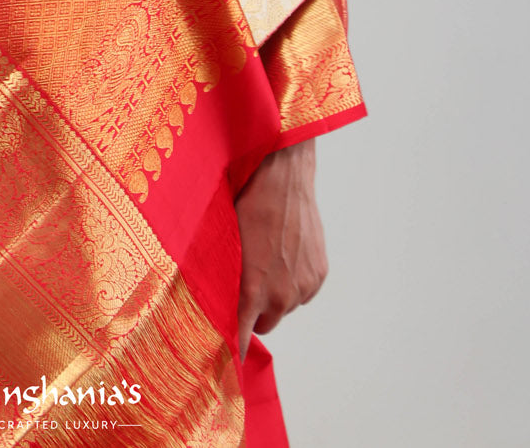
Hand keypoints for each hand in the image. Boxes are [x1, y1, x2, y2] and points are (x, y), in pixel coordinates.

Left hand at [234, 138, 327, 361]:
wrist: (282, 176)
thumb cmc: (245, 202)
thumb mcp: (224, 242)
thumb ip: (222, 279)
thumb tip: (211, 301)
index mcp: (253, 289)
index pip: (242, 337)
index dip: (235, 345)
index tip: (227, 354)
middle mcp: (281, 294)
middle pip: (265, 324)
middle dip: (254, 312)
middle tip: (245, 286)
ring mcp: (303, 285)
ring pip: (285, 307)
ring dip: (275, 294)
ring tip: (266, 260)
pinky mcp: (318, 273)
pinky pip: (303, 291)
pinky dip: (293, 281)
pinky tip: (284, 255)